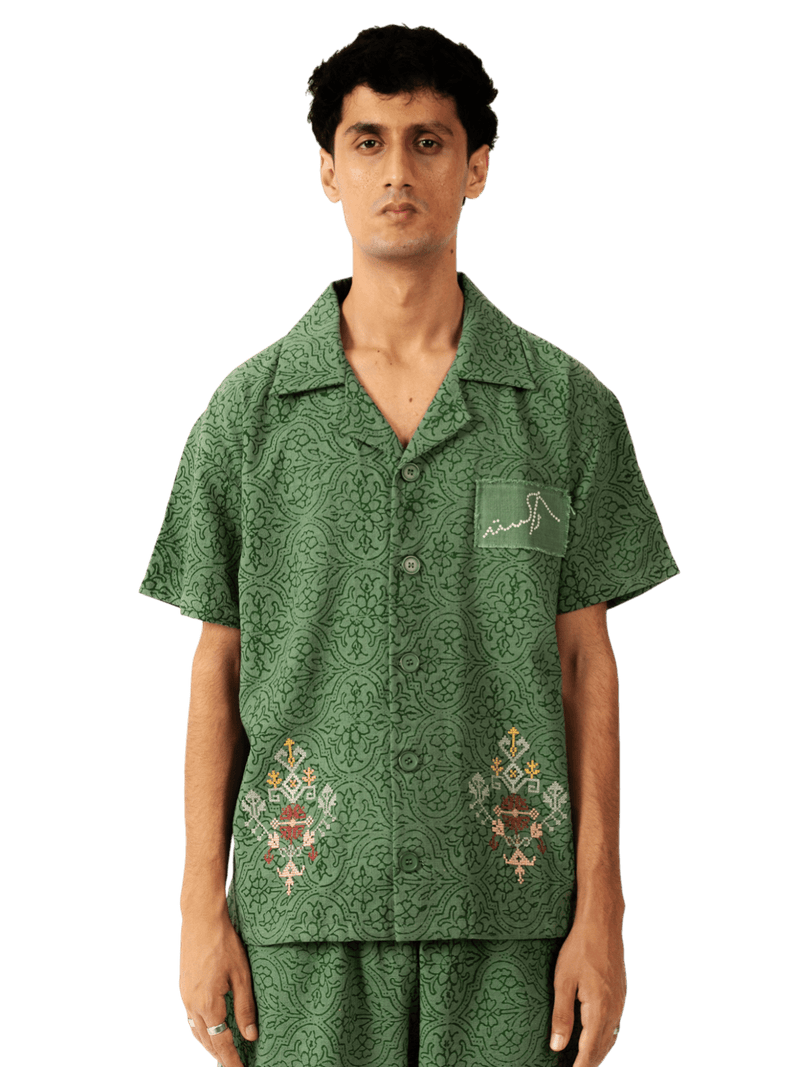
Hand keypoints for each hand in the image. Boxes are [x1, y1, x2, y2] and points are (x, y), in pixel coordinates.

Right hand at [179, 911, 258, 1065]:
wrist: (201, 919)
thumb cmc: (224, 943)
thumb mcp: (241, 975)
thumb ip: (245, 1008)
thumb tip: (251, 1036)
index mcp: (208, 1004)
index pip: (221, 1042)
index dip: (231, 1060)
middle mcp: (192, 1005)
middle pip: (206, 1041)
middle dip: (220, 1056)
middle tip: (233, 1066)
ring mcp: (185, 996)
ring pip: (196, 1031)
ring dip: (209, 1045)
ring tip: (222, 1054)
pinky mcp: (184, 988)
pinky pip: (191, 1018)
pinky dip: (201, 1030)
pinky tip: (210, 1029)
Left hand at [549, 916, 626, 1065]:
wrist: (602, 923)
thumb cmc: (580, 948)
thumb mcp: (563, 981)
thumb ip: (561, 1016)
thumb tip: (557, 1046)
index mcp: (599, 1009)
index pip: (590, 1050)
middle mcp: (614, 1009)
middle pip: (603, 1047)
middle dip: (589, 1062)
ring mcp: (620, 1001)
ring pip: (611, 1036)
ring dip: (598, 1051)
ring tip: (583, 1060)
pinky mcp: (620, 992)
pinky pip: (614, 1023)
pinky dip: (605, 1037)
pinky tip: (595, 1036)